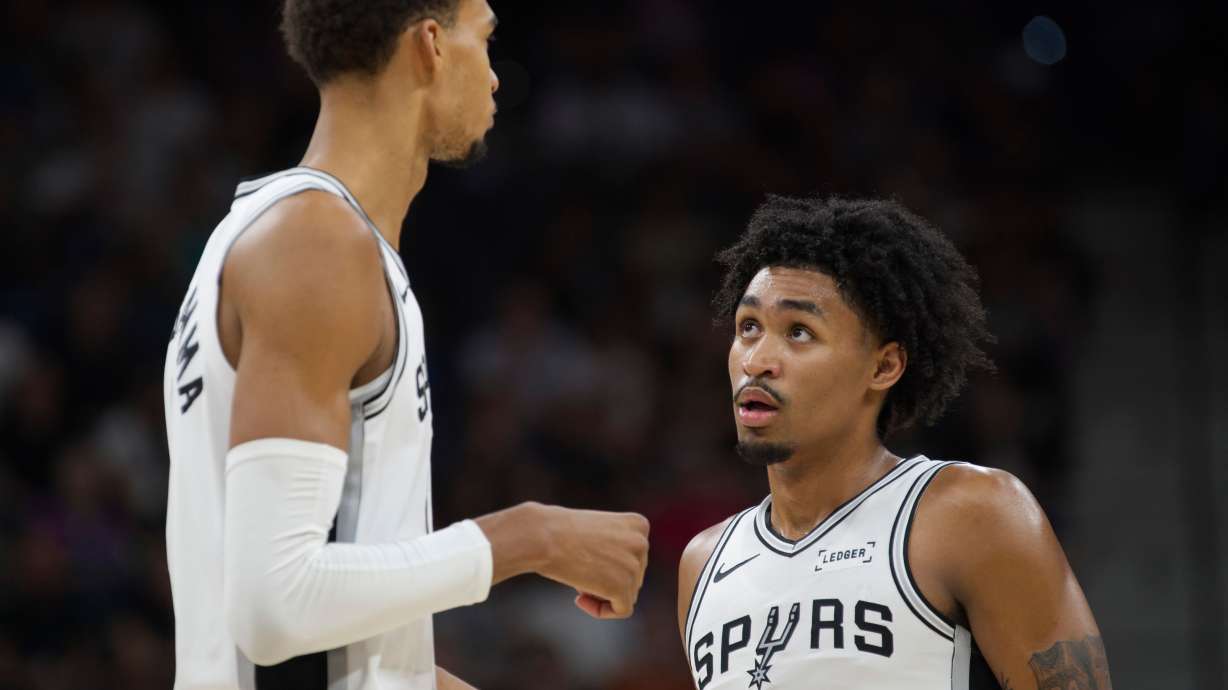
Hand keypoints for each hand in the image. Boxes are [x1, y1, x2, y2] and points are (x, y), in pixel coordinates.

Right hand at [476, 502, 649, 618]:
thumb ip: (616, 549)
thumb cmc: (560, 532)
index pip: (636, 557)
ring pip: (627, 595)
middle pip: (634, 577)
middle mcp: (642, 543)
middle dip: (608, 580)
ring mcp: (634, 565)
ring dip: (602, 594)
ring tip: (577, 580)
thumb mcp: (597, 532)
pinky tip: (579, 599)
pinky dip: (601, 611)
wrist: (541, 535)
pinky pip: (621, 610)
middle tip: (580, 572)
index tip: (589, 562)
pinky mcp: (622, 586)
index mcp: (638, 525)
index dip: (613, 566)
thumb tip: (618, 576)